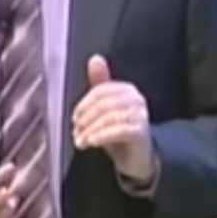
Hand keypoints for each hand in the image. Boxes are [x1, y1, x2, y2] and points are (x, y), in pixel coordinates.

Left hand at [72, 54, 155, 183]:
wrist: (139, 158)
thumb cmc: (119, 131)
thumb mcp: (106, 109)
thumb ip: (99, 85)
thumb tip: (95, 59)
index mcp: (126, 90)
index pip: (100, 91)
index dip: (84, 104)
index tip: (74, 119)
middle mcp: (136, 99)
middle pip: (103, 104)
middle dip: (86, 119)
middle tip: (76, 131)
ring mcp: (140, 115)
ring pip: (109, 118)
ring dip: (90, 130)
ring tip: (80, 141)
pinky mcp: (141, 132)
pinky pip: (118, 130)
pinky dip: (101, 136)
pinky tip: (91, 143)